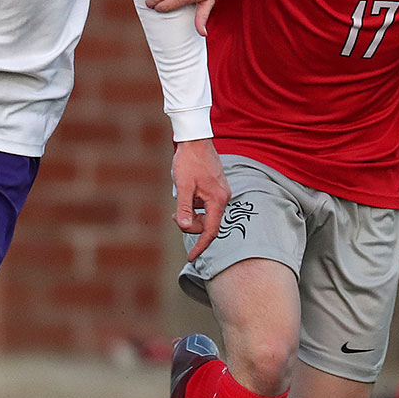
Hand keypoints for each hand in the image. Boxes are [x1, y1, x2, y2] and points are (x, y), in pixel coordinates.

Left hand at [171, 139, 228, 261]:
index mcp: (217, 200)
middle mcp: (223, 198)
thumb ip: (184, 208)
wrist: (195, 140)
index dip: (200, 245)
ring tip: (180, 198)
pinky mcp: (217, 188)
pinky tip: (187, 193)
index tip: (191, 257)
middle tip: (175, 216)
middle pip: (207, 224)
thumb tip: (183, 227)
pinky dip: (195, 206)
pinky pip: (206, 205)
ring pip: (206, 215)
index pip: (211, 231)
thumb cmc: (189, 161)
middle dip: (190, 224)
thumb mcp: (183, 186)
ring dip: (192, 214)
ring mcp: (221, 193)